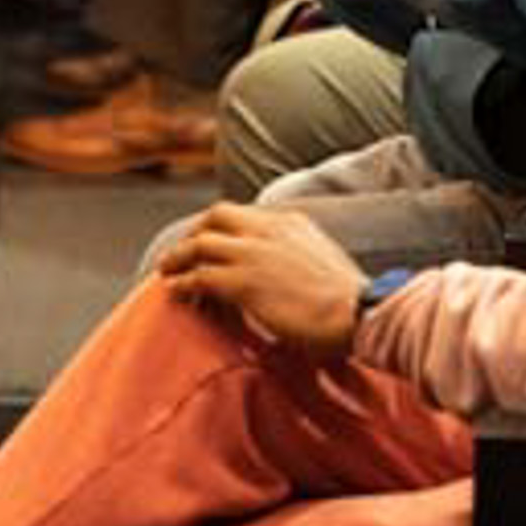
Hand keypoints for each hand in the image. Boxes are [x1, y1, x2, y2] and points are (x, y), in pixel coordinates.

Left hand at [158, 203, 366, 357]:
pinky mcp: (243, 282)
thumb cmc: (349, 300)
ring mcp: (253, 253)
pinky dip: (183, 283)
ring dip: (179, 257)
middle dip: (194, 232)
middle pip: (216, 216)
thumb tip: (287, 276)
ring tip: (166, 271)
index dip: (221, 228)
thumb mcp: (323, 262)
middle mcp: (269, 228)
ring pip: (200, 244)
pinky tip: (176, 293)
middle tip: (182, 252)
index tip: (210, 242)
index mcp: (291, 221)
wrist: (359, 312)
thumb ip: (299, 257)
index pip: (244, 214)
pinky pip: (199, 276)